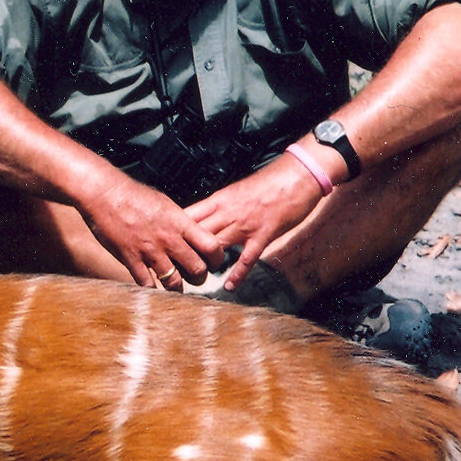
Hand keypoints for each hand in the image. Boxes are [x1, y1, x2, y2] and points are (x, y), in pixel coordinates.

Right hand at [77, 172, 225, 287]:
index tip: (214, 261)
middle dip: (200, 277)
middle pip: (197, 269)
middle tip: (196, 277)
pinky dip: (152, 290)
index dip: (217, 258)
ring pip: (174, 281)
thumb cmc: (133, 195)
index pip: (212, 246)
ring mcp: (150, 251)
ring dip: (178, 288)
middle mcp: (168, 239)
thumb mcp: (164, 203)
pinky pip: (147, 283)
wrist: (104, 194)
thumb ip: (178, 221)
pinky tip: (153, 287)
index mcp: (180, 222)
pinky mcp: (131, 259)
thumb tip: (189, 231)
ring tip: (176, 287)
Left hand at [185, 155, 323, 288]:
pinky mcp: (263, 235)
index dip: (173, 230)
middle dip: (184, 250)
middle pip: (197, 233)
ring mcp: (245, 225)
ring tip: (193, 278)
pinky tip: (229, 286)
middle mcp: (228, 213)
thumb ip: (221, 206)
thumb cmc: (270, 182)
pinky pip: (247, 258)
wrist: (297, 174)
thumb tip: (207, 217)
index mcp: (220, 200)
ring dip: (204, 261)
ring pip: (216, 245)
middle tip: (172, 266)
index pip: (188, 216)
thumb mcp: (238, 191)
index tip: (163, 242)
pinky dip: (237, 273)